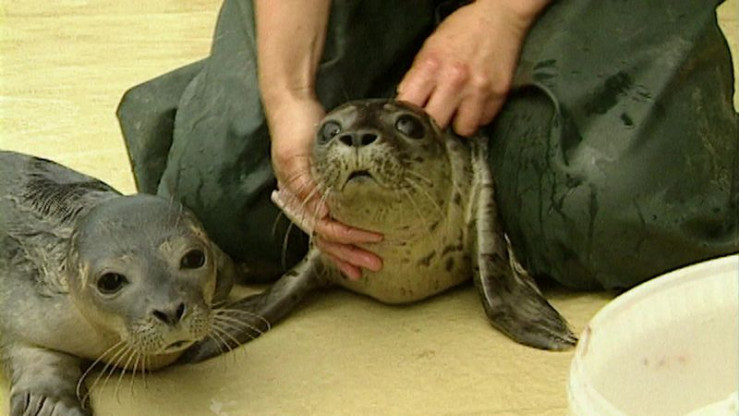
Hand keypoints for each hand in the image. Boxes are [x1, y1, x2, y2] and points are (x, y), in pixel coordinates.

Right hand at [267, 97, 382, 278]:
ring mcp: (311, 196)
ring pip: (328, 235)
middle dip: (350, 255)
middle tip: (375, 264)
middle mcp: (302, 201)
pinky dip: (345, 236)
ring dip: (348, 252)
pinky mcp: (321, 188)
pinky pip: (333, 219)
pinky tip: (357, 244)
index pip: (323, 228)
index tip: (373, 237)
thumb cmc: (293, 126)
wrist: (292, 104)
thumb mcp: (296, 155)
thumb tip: (324, 214)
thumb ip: (306, 185)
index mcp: (296, 197)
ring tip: (368, 264)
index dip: (348, 237)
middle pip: (326, 239)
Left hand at [397, 0, 546, 135]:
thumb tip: (407, 100)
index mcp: (432, 66)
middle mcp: (455, 80)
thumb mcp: (430, 47)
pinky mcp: (499, 94)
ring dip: (460, 122)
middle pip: (435, 125)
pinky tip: (476, 100)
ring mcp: (479, 89)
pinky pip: (484, 120)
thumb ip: (417, 75)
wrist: (499, 17)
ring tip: (459, 108)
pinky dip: (479, 115)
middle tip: (436, 115)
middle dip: (434, 124)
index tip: (411, 120)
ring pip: (463, 129)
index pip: (410, 107)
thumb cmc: (463, 30)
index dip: (408, 118)